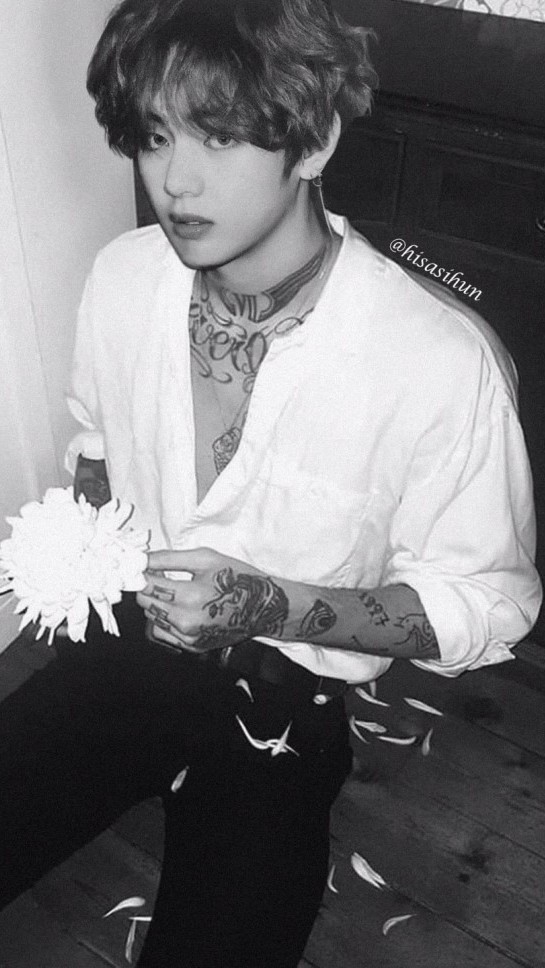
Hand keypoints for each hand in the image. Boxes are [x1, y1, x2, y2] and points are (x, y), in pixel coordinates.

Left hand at [136, 547, 289, 653]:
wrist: (263, 607)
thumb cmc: (238, 578)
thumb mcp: (205, 558)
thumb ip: (168, 558)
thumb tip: (141, 558)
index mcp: (191, 596)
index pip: (147, 585)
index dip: (140, 572)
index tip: (140, 565)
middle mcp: (187, 621)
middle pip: (145, 603)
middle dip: (147, 587)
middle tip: (161, 575)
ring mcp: (189, 637)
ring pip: (152, 618)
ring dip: (156, 603)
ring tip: (175, 591)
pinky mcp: (192, 646)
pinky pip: (163, 632)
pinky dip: (166, 619)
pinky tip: (182, 608)